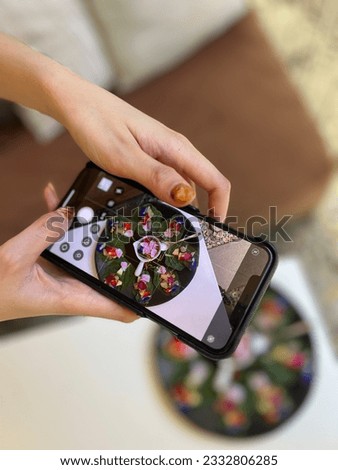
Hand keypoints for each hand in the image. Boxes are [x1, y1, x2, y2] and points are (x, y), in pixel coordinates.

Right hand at [0, 183, 137, 321]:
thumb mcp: (15, 259)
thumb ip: (42, 233)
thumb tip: (69, 212)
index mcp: (73, 298)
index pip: (119, 308)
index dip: (144, 302)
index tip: (163, 288)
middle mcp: (74, 287)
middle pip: (112, 271)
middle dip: (126, 251)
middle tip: (138, 226)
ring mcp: (65, 273)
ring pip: (91, 249)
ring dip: (94, 229)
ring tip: (98, 204)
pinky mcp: (53, 261)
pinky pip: (66, 239)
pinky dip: (64, 221)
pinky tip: (58, 200)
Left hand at [52, 75, 230, 219]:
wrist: (77, 104)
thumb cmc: (97, 124)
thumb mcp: (124, 157)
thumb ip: (156, 177)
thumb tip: (186, 198)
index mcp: (176, 148)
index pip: (215, 180)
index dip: (220, 207)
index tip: (212, 230)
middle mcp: (174, 150)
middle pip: (202, 186)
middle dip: (198, 212)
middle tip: (180, 234)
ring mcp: (162, 152)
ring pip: (182, 185)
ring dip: (178, 206)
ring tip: (162, 224)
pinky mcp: (150, 156)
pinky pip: (166, 180)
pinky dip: (162, 197)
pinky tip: (146, 205)